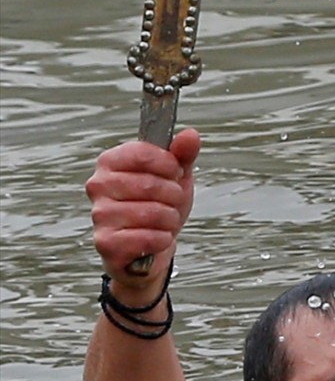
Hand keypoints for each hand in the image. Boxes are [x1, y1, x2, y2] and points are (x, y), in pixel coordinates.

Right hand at [87, 129, 200, 301]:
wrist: (151, 245)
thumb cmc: (160, 204)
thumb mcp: (176, 176)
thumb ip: (183, 154)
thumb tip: (190, 135)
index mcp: (111, 161)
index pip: (143, 153)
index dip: (169, 165)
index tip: (175, 173)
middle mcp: (98, 185)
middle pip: (150, 184)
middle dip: (173, 195)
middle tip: (172, 201)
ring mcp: (99, 214)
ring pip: (150, 213)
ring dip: (169, 219)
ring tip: (165, 220)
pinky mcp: (105, 242)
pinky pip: (146, 237)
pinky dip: (162, 239)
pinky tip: (158, 237)